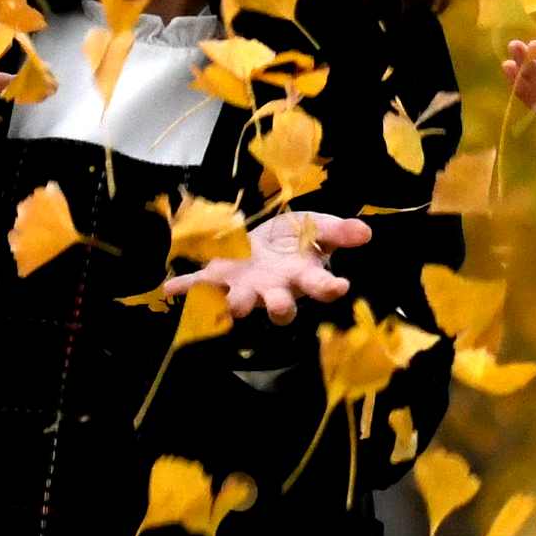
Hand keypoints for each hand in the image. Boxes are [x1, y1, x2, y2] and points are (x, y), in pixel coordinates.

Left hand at [177, 209, 371, 325]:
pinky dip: (185, 288)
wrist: (267, 242)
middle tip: (281, 308)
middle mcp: (274, 288)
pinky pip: (201, 286)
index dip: (330, 287)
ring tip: (233, 306)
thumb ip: (339, 230)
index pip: (320, 285)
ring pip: (242, 303)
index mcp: (301, 275)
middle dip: (280, 308)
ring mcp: (246, 286)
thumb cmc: (295, 240)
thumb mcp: (318, 226)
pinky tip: (169, 289)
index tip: (341, 286)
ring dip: (236, 305)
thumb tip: (366, 231)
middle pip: (281, 306)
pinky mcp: (220, 277)